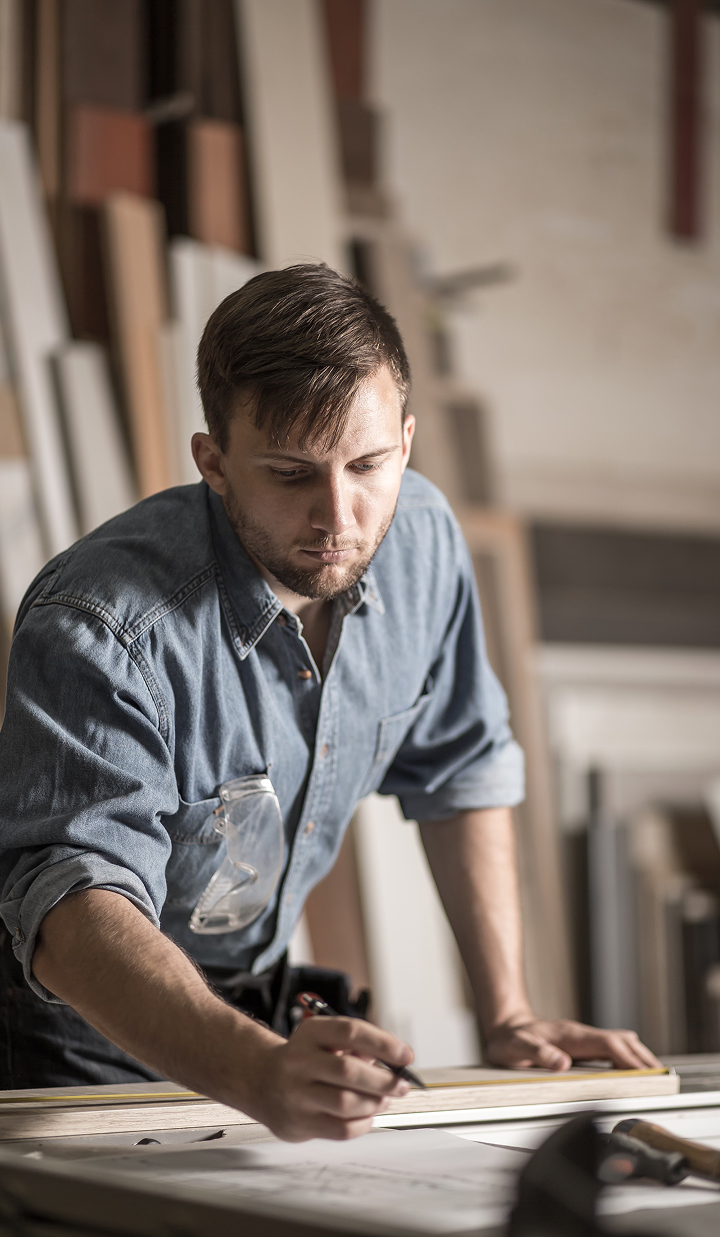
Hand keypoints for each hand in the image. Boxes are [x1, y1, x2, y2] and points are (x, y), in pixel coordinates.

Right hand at [242, 1015, 413, 1141]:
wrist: (261, 1080)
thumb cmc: (305, 1058)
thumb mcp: (324, 1039)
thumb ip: (357, 1046)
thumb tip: (397, 1061)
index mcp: (310, 1033)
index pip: (350, 1032)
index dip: (383, 1043)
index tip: (406, 1055)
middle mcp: (299, 1061)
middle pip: (349, 1071)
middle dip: (384, 1080)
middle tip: (401, 1085)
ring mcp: (296, 1094)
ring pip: (346, 1103)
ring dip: (375, 1103)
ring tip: (384, 1100)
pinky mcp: (298, 1123)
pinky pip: (340, 1129)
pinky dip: (362, 1124)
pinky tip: (366, 1115)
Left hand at [484, 1017, 662, 1071]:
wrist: (505, 1026)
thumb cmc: (510, 1039)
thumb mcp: (517, 1048)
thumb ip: (538, 1054)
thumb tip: (562, 1063)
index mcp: (571, 1036)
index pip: (608, 1044)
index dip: (628, 1059)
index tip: (645, 1072)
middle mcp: (581, 1035)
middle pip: (621, 1041)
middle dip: (641, 1058)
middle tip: (660, 1077)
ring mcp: (583, 1039)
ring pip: (619, 1043)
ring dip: (637, 1057)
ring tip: (653, 1076)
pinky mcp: (582, 1045)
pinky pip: (611, 1049)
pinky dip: (626, 1058)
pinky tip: (631, 1071)